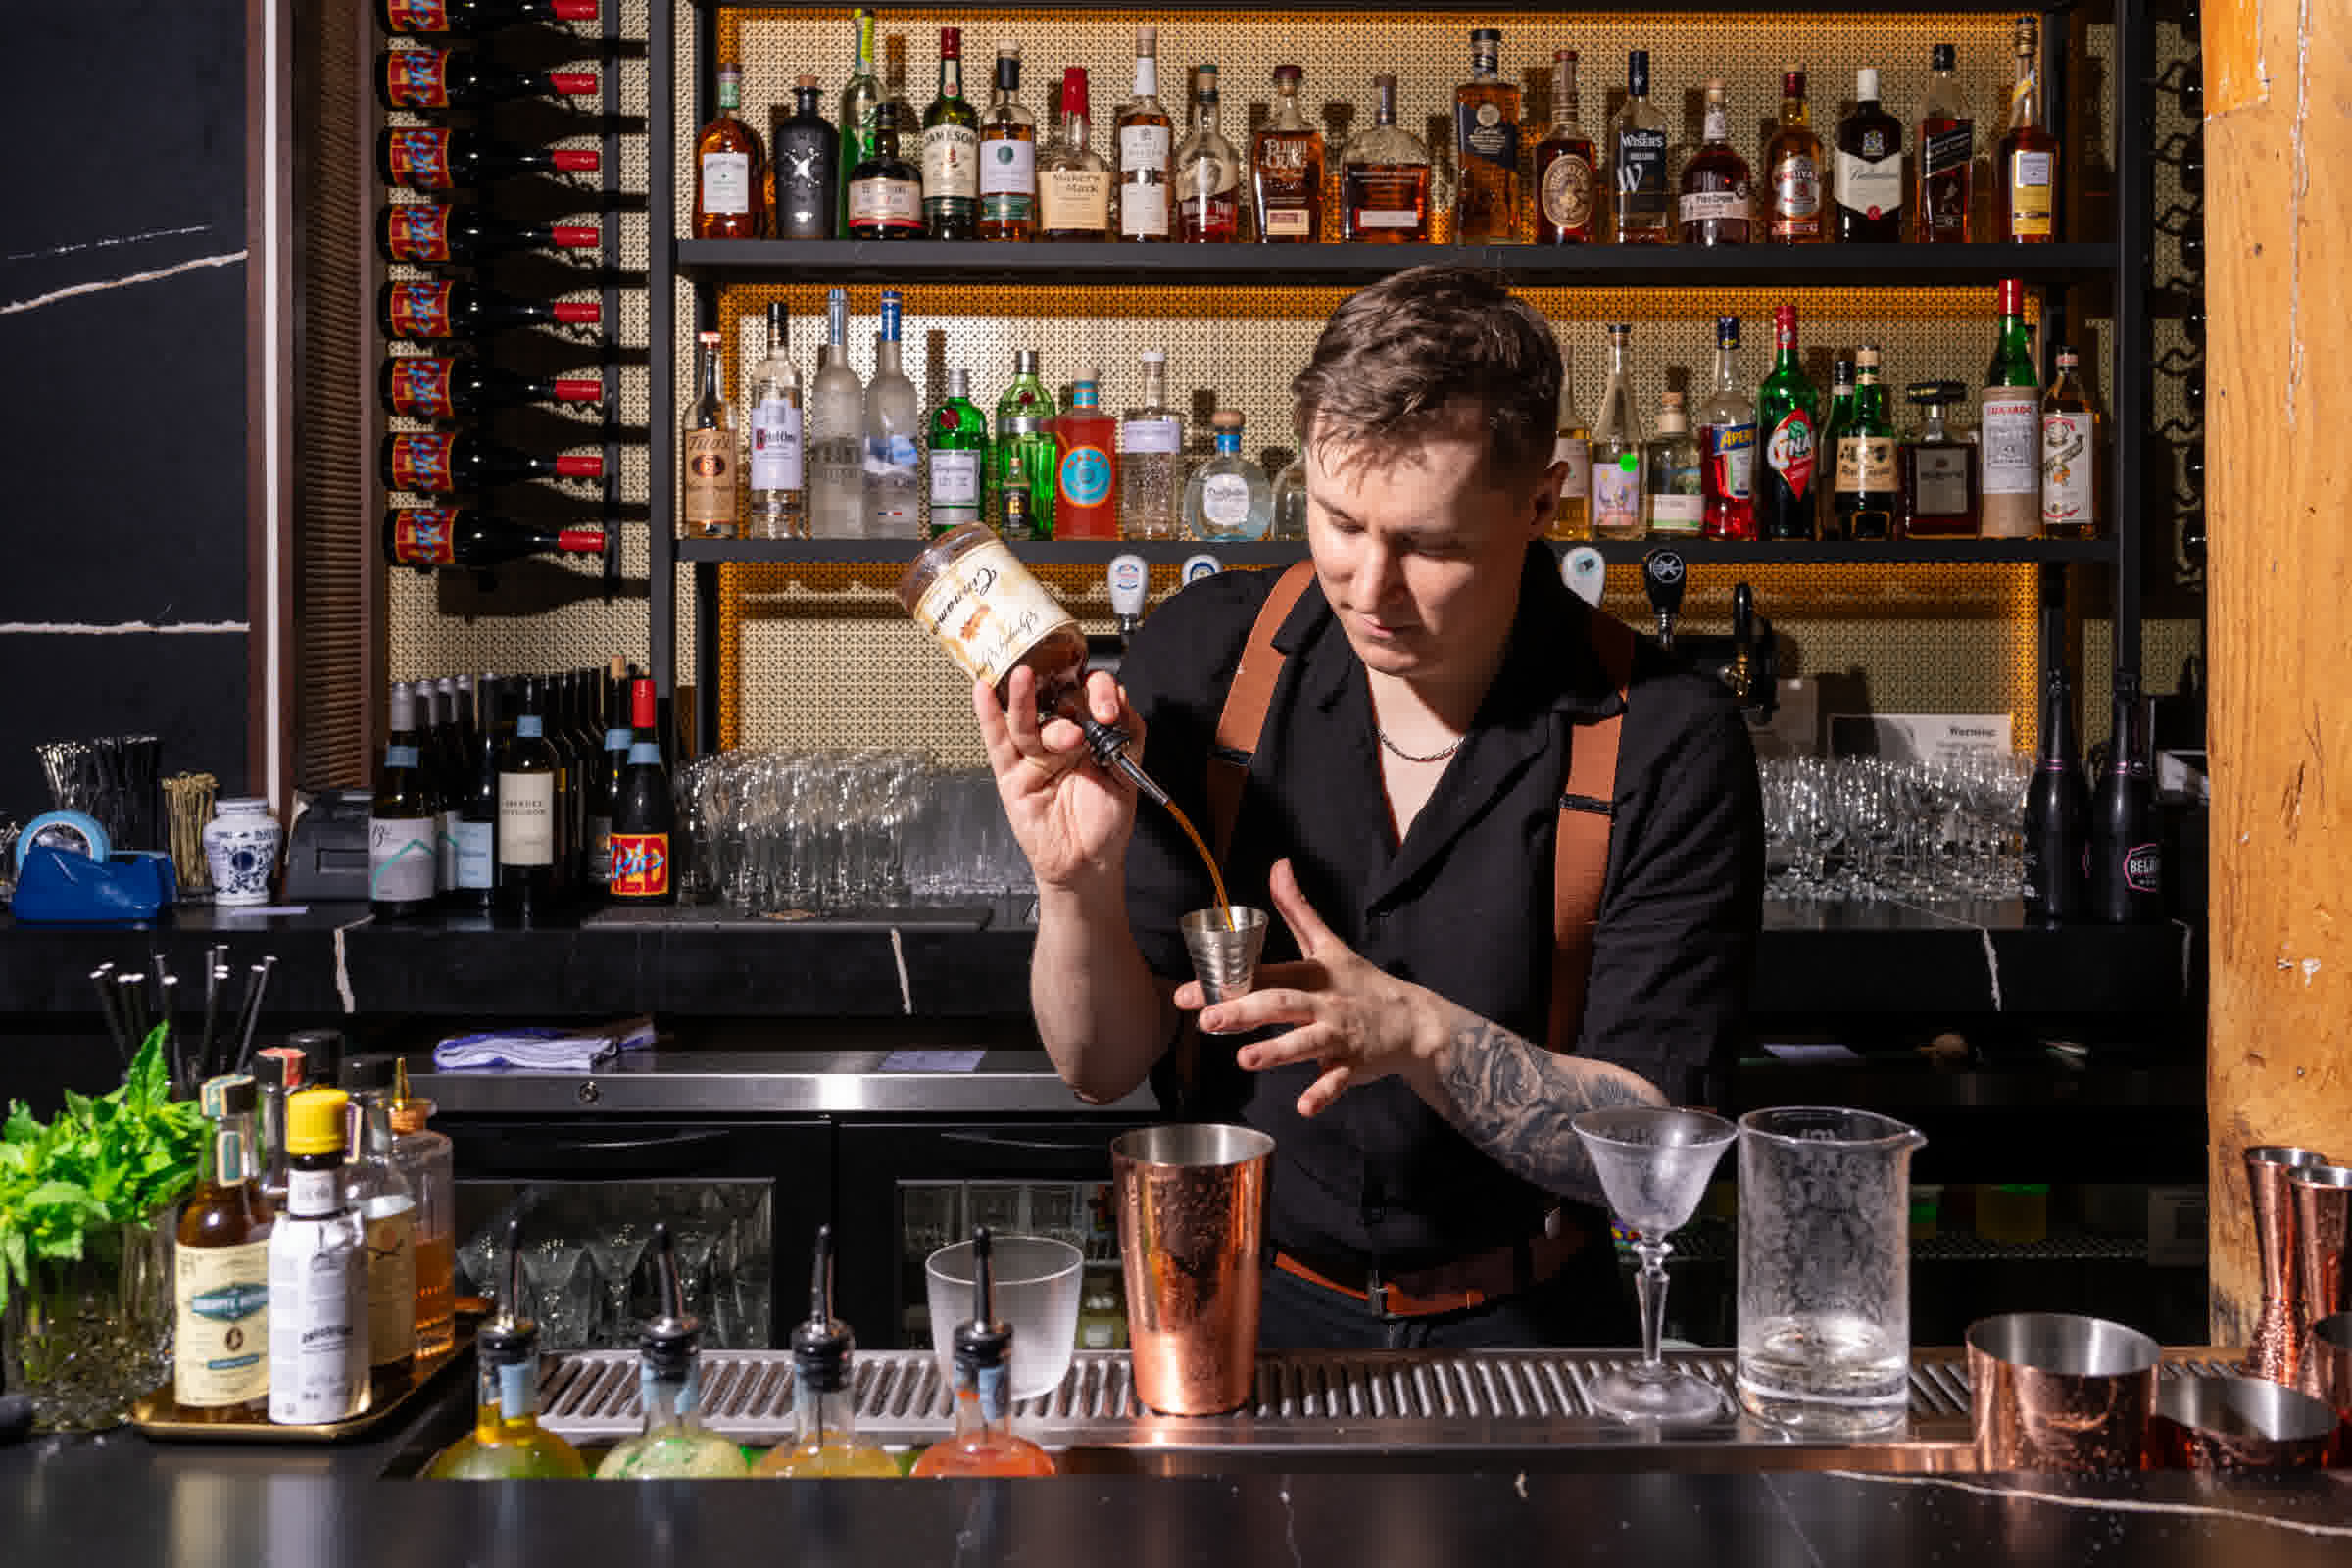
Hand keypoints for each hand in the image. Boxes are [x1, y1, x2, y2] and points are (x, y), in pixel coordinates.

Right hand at [973, 666, 1144, 893]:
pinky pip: (998, 744)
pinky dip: (989, 717)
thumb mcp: (1128, 770)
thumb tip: (1118, 694)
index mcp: (1088, 732)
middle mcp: (1058, 738)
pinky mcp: (1011, 776)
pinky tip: (984, 693)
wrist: (1090, 861)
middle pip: (1054, 702)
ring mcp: (1033, 756)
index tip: (1108, 712)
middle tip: (1080, 705)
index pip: (1087, 695)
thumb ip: (1127, 733)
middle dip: (1066, 699)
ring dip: (1023, 698)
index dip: (1097, 693)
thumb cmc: (1106, 819)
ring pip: (1025, 721)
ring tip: (1024, 677)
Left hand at [1173, 859, 1440, 1117]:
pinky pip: (1338, 1081)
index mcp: (1312, 974)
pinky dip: (1323, 1093)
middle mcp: (1324, 1003)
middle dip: (1244, 1012)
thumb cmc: (1361, 983)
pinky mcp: (1354, 1065)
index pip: (1263, 975)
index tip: (1188, 992)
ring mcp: (1340, 1036)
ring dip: (1277, 1051)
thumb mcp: (1330, 945)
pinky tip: (1303, 1106)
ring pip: (1306, 1043)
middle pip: (1282, 1004)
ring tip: (1246, 1060)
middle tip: (1208, 1021)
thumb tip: (1277, 866)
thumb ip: (1298, 909)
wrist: (1412, 1020)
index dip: (1226, 981)